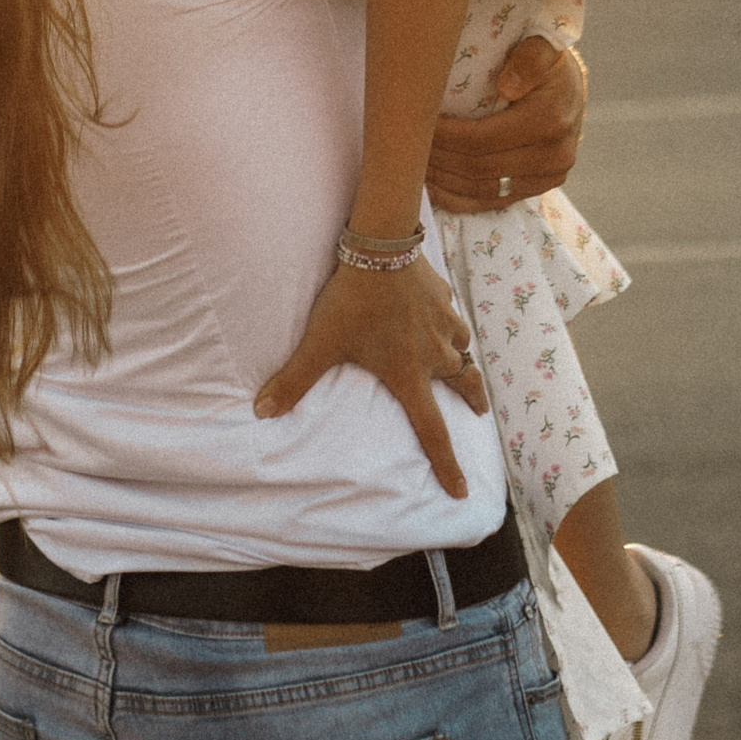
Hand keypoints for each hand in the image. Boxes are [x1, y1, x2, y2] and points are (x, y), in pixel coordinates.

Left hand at [254, 255, 487, 498]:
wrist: (379, 248)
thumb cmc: (351, 302)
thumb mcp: (320, 343)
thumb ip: (294, 381)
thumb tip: (261, 412)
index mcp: (408, 375)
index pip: (432, 431)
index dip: (446, 464)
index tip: (461, 491)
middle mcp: (434, 354)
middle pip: (465, 384)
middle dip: (474, 401)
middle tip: (479, 412)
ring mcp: (443, 322)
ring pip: (463, 345)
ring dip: (463, 355)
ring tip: (460, 357)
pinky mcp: (443, 294)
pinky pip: (451, 312)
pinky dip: (448, 318)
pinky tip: (437, 310)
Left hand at [427, 36, 587, 213]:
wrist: (570, 90)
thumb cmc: (547, 63)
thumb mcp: (542, 47)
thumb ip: (529, 58)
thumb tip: (506, 85)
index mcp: (549, 121)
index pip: (482, 139)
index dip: (445, 137)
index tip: (417, 125)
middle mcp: (553, 156)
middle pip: (479, 167)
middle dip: (439, 158)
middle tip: (407, 145)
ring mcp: (548, 179)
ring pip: (483, 190)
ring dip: (444, 180)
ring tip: (415, 164)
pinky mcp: (539, 190)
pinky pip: (493, 202)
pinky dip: (459, 199)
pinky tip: (434, 188)